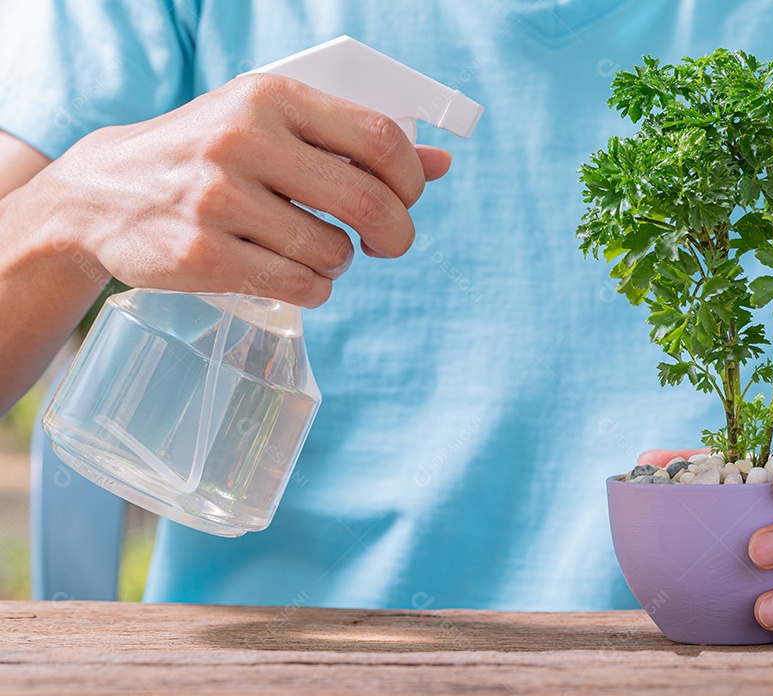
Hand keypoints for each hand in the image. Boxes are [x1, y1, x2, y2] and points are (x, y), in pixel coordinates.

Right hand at [24, 73, 450, 306]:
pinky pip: (298, 285)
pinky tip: (295, 275)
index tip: (408, 199)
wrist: (101, 193)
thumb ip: (352, 141)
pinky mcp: (202, 253)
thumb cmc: (206, 156)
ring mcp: (218, 198)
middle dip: (395, 234)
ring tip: (319, 253)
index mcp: (270, 97)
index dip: (411, 180)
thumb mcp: (271, 127)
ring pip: (333, 252)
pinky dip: (314, 289)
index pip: (379, 138)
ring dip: (342, 263)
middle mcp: (243, 140)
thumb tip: (440, 165)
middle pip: (367, 201)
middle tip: (388, 244)